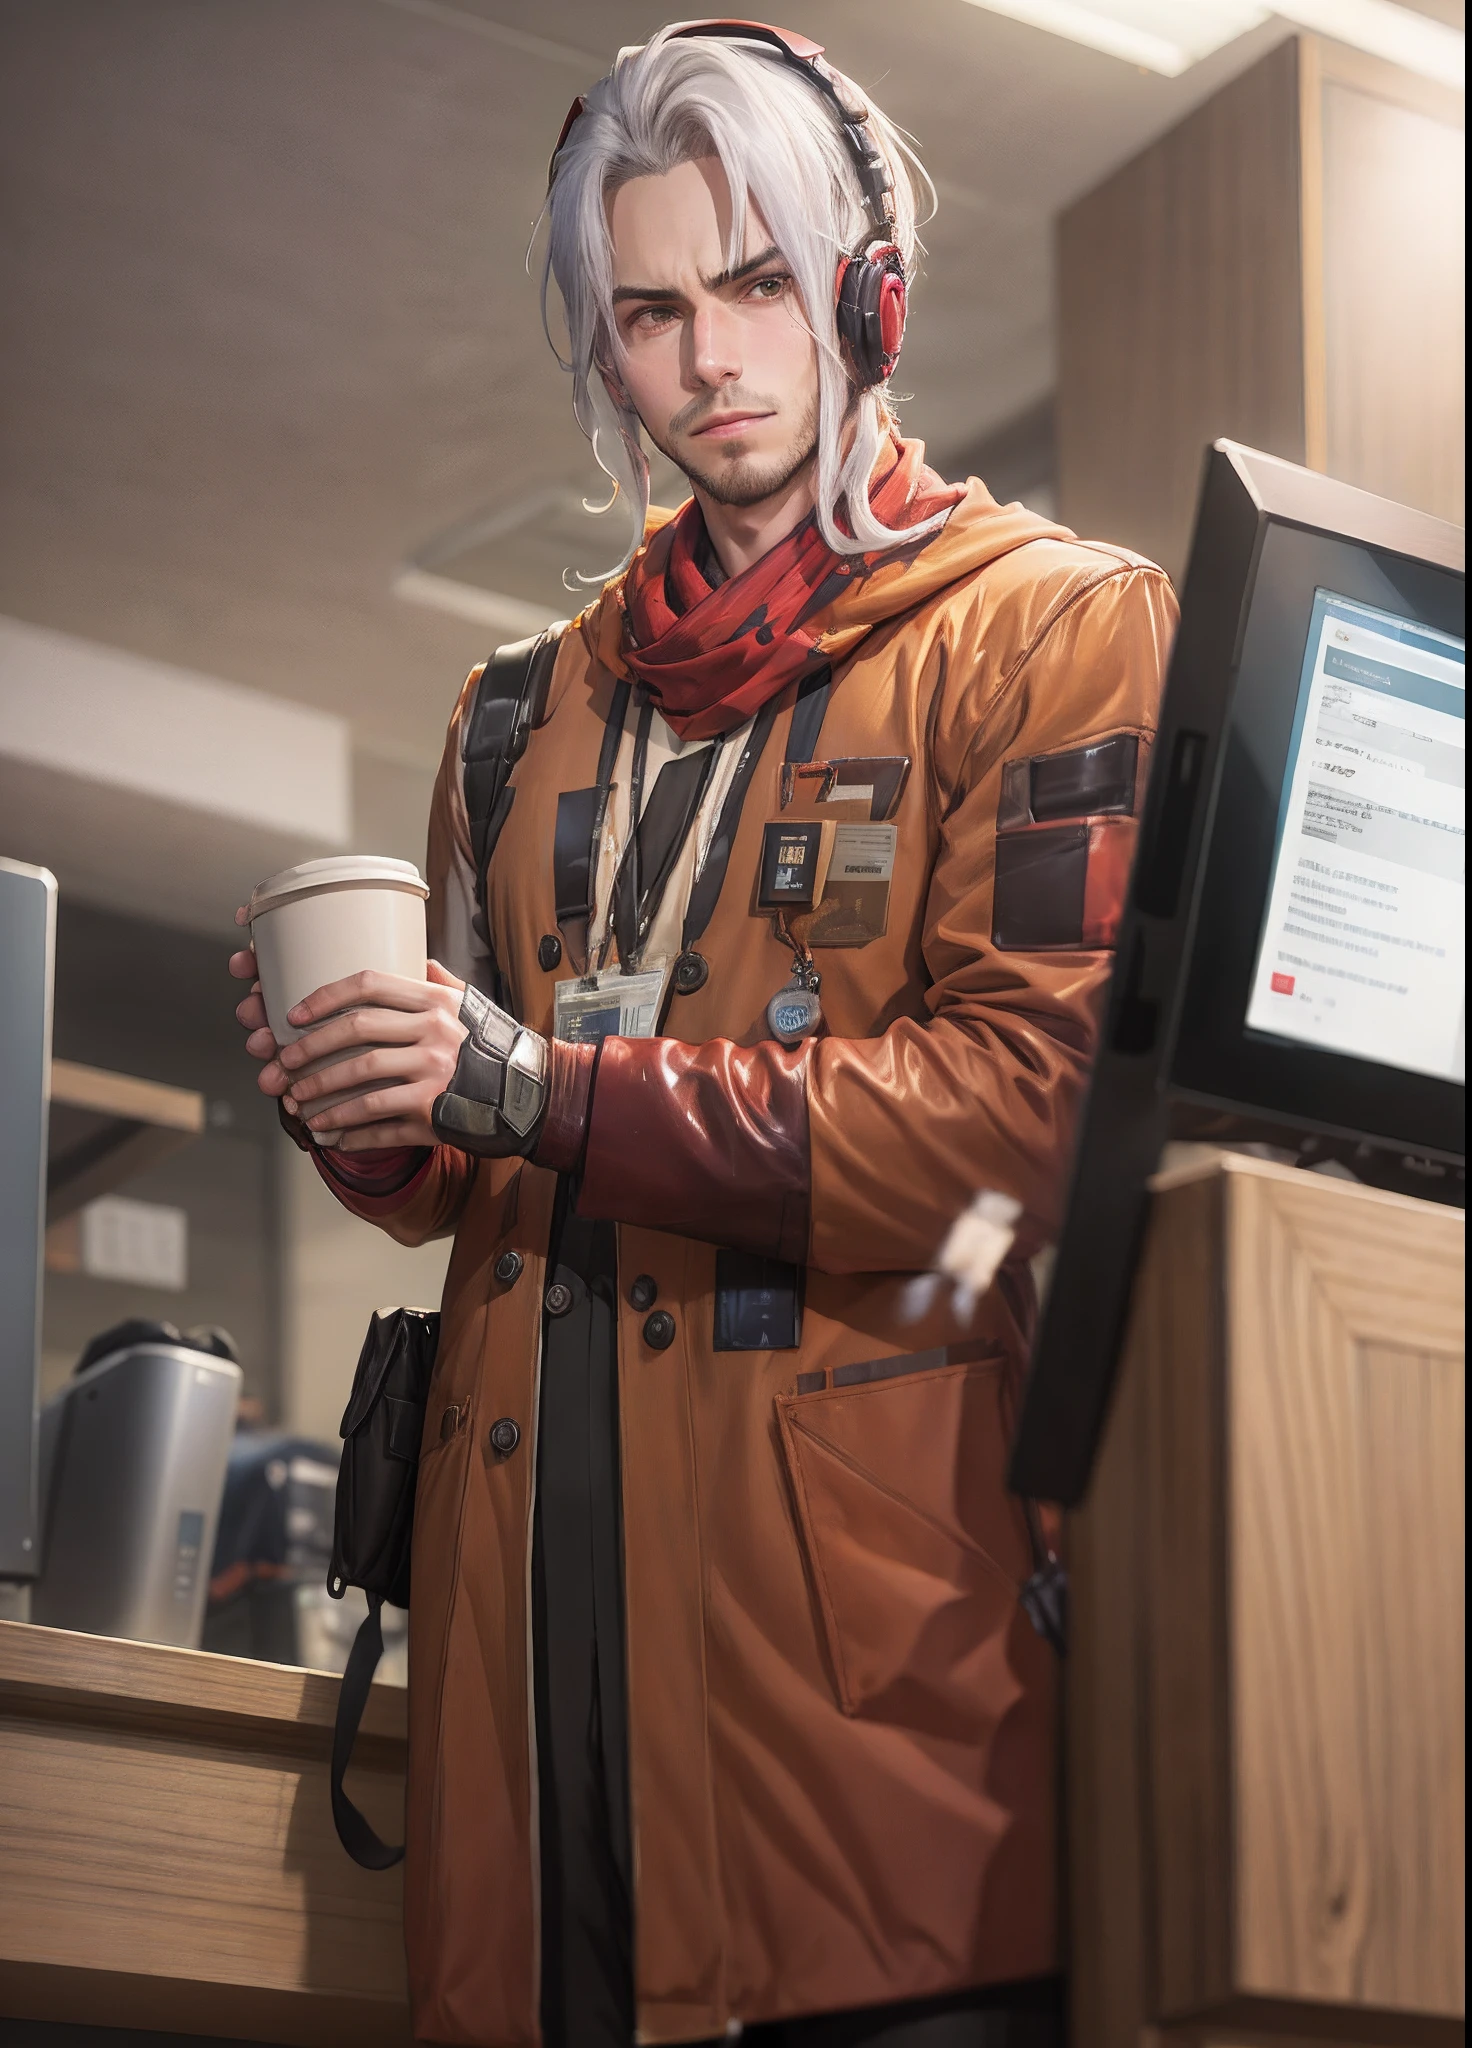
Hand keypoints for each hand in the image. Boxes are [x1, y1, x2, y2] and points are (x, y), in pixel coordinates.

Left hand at [228, 909, 468, 1149]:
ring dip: (321, 1093)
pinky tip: (328, 1134)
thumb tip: (417, 961)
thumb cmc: (491, 1048)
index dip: (325, 997)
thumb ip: (440, 982)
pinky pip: (378, 1121)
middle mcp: (434, 1034)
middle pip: (355, 1032)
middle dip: (310, 1047)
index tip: (295, 1013)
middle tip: (285, 1061)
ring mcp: (432, 1075)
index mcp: (436, 1002)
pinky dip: (347, 1131)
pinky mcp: (431, 1113)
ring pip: (359, 1081)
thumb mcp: (471, 1006)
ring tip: (297, 1102)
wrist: (528, 1095)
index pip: (369, 985)